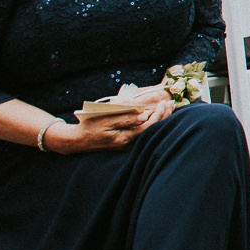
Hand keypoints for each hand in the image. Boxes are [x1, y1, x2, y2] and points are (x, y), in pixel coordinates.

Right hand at [54, 86, 173, 152]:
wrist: (77, 141)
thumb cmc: (90, 126)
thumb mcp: (106, 118)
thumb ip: (125, 117)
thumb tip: (144, 116)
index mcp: (124, 138)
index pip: (149, 127)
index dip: (159, 115)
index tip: (165, 103)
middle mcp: (128, 144)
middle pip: (152, 131)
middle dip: (164, 117)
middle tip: (172, 103)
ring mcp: (127, 145)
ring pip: (148, 133)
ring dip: (160, 120)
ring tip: (169, 107)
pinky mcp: (125, 144)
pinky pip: (142, 134)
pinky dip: (151, 123)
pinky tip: (156, 115)